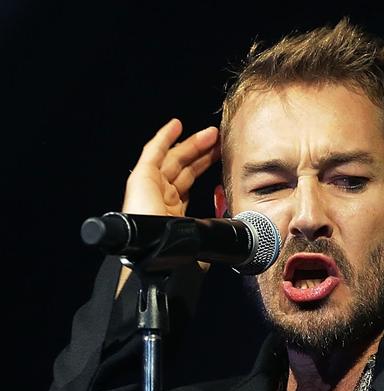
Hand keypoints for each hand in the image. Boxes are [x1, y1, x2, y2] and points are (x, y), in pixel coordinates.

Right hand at [116, 119, 219, 293]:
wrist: (158, 259)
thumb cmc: (178, 256)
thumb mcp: (205, 238)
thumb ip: (216, 222)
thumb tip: (228, 207)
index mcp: (173, 214)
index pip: (189, 185)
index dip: (205, 169)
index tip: (222, 158)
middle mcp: (160, 200)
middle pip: (183, 169)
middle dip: (202, 154)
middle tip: (220, 142)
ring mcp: (150, 188)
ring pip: (173, 159)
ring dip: (191, 144)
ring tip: (211, 133)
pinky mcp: (141, 179)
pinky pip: (153, 152)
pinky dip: (164, 137)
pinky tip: (176, 125)